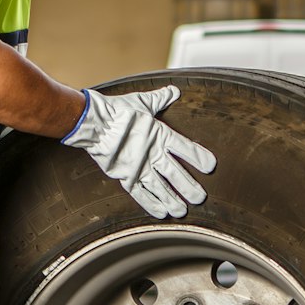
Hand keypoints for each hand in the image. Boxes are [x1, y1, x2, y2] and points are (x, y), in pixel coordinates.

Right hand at [62, 86, 215, 218]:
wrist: (93, 122)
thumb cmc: (118, 111)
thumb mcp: (143, 102)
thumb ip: (160, 99)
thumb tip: (173, 91)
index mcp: (160, 134)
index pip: (186, 148)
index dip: (199, 158)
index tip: (211, 167)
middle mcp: (153, 153)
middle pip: (176, 174)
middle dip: (189, 187)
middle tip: (200, 198)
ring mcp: (139, 167)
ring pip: (161, 188)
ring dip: (173, 200)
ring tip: (183, 211)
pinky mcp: (125, 176)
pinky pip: (140, 194)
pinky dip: (151, 204)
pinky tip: (161, 213)